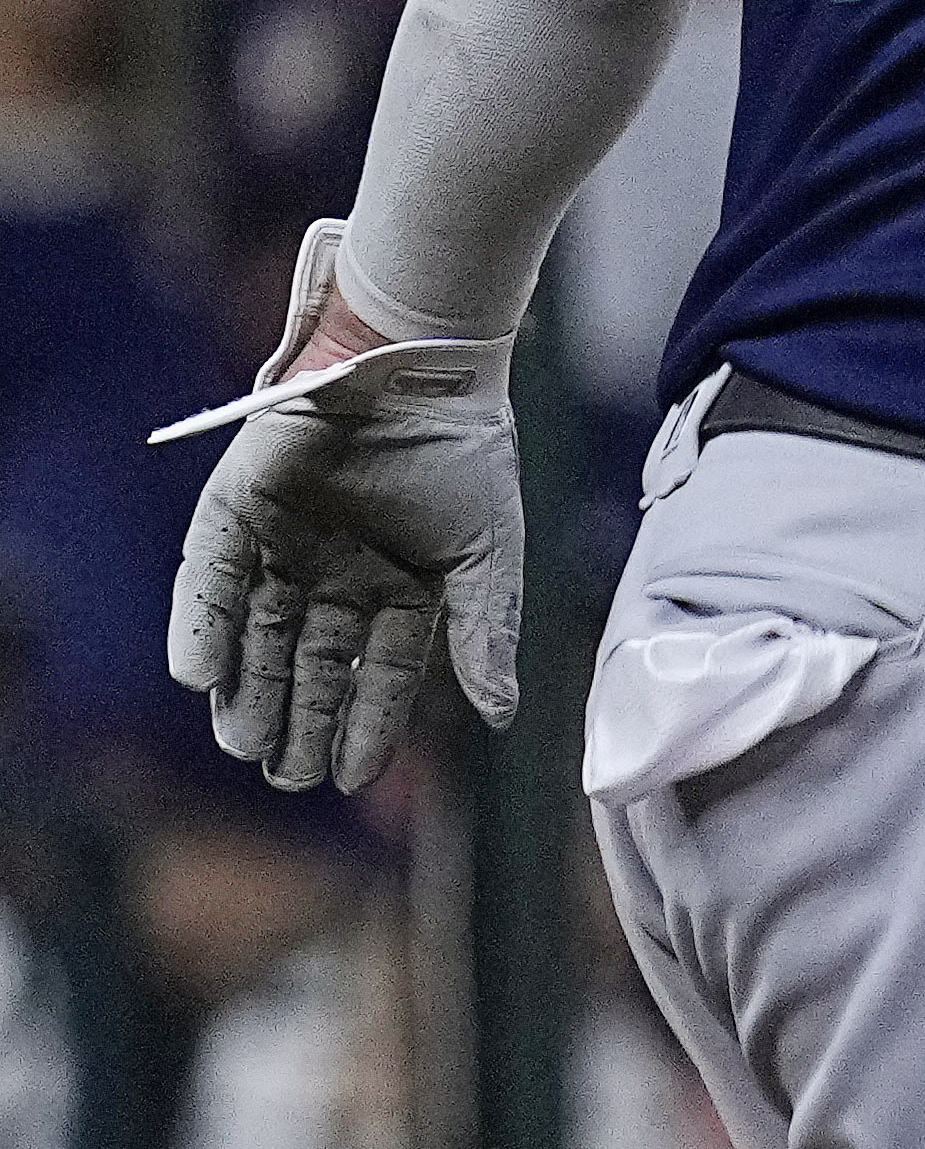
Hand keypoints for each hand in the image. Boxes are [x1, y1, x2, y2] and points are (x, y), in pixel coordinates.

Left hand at [157, 222, 523, 795]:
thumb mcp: (487, 555)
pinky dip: (200, 627)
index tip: (351, 779)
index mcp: (399, 585)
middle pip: (311, 663)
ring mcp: (281, 545)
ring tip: (242, 746)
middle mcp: (335, 573)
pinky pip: (209, 581)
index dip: (365, 724)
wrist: (414, 369)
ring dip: (247, 690)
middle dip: (299, 721)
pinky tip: (198, 677)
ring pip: (257, 634)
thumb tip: (503, 716)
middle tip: (285, 779)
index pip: (377, 671)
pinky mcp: (234, 514)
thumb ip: (486, 635)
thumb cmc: (463, 454)